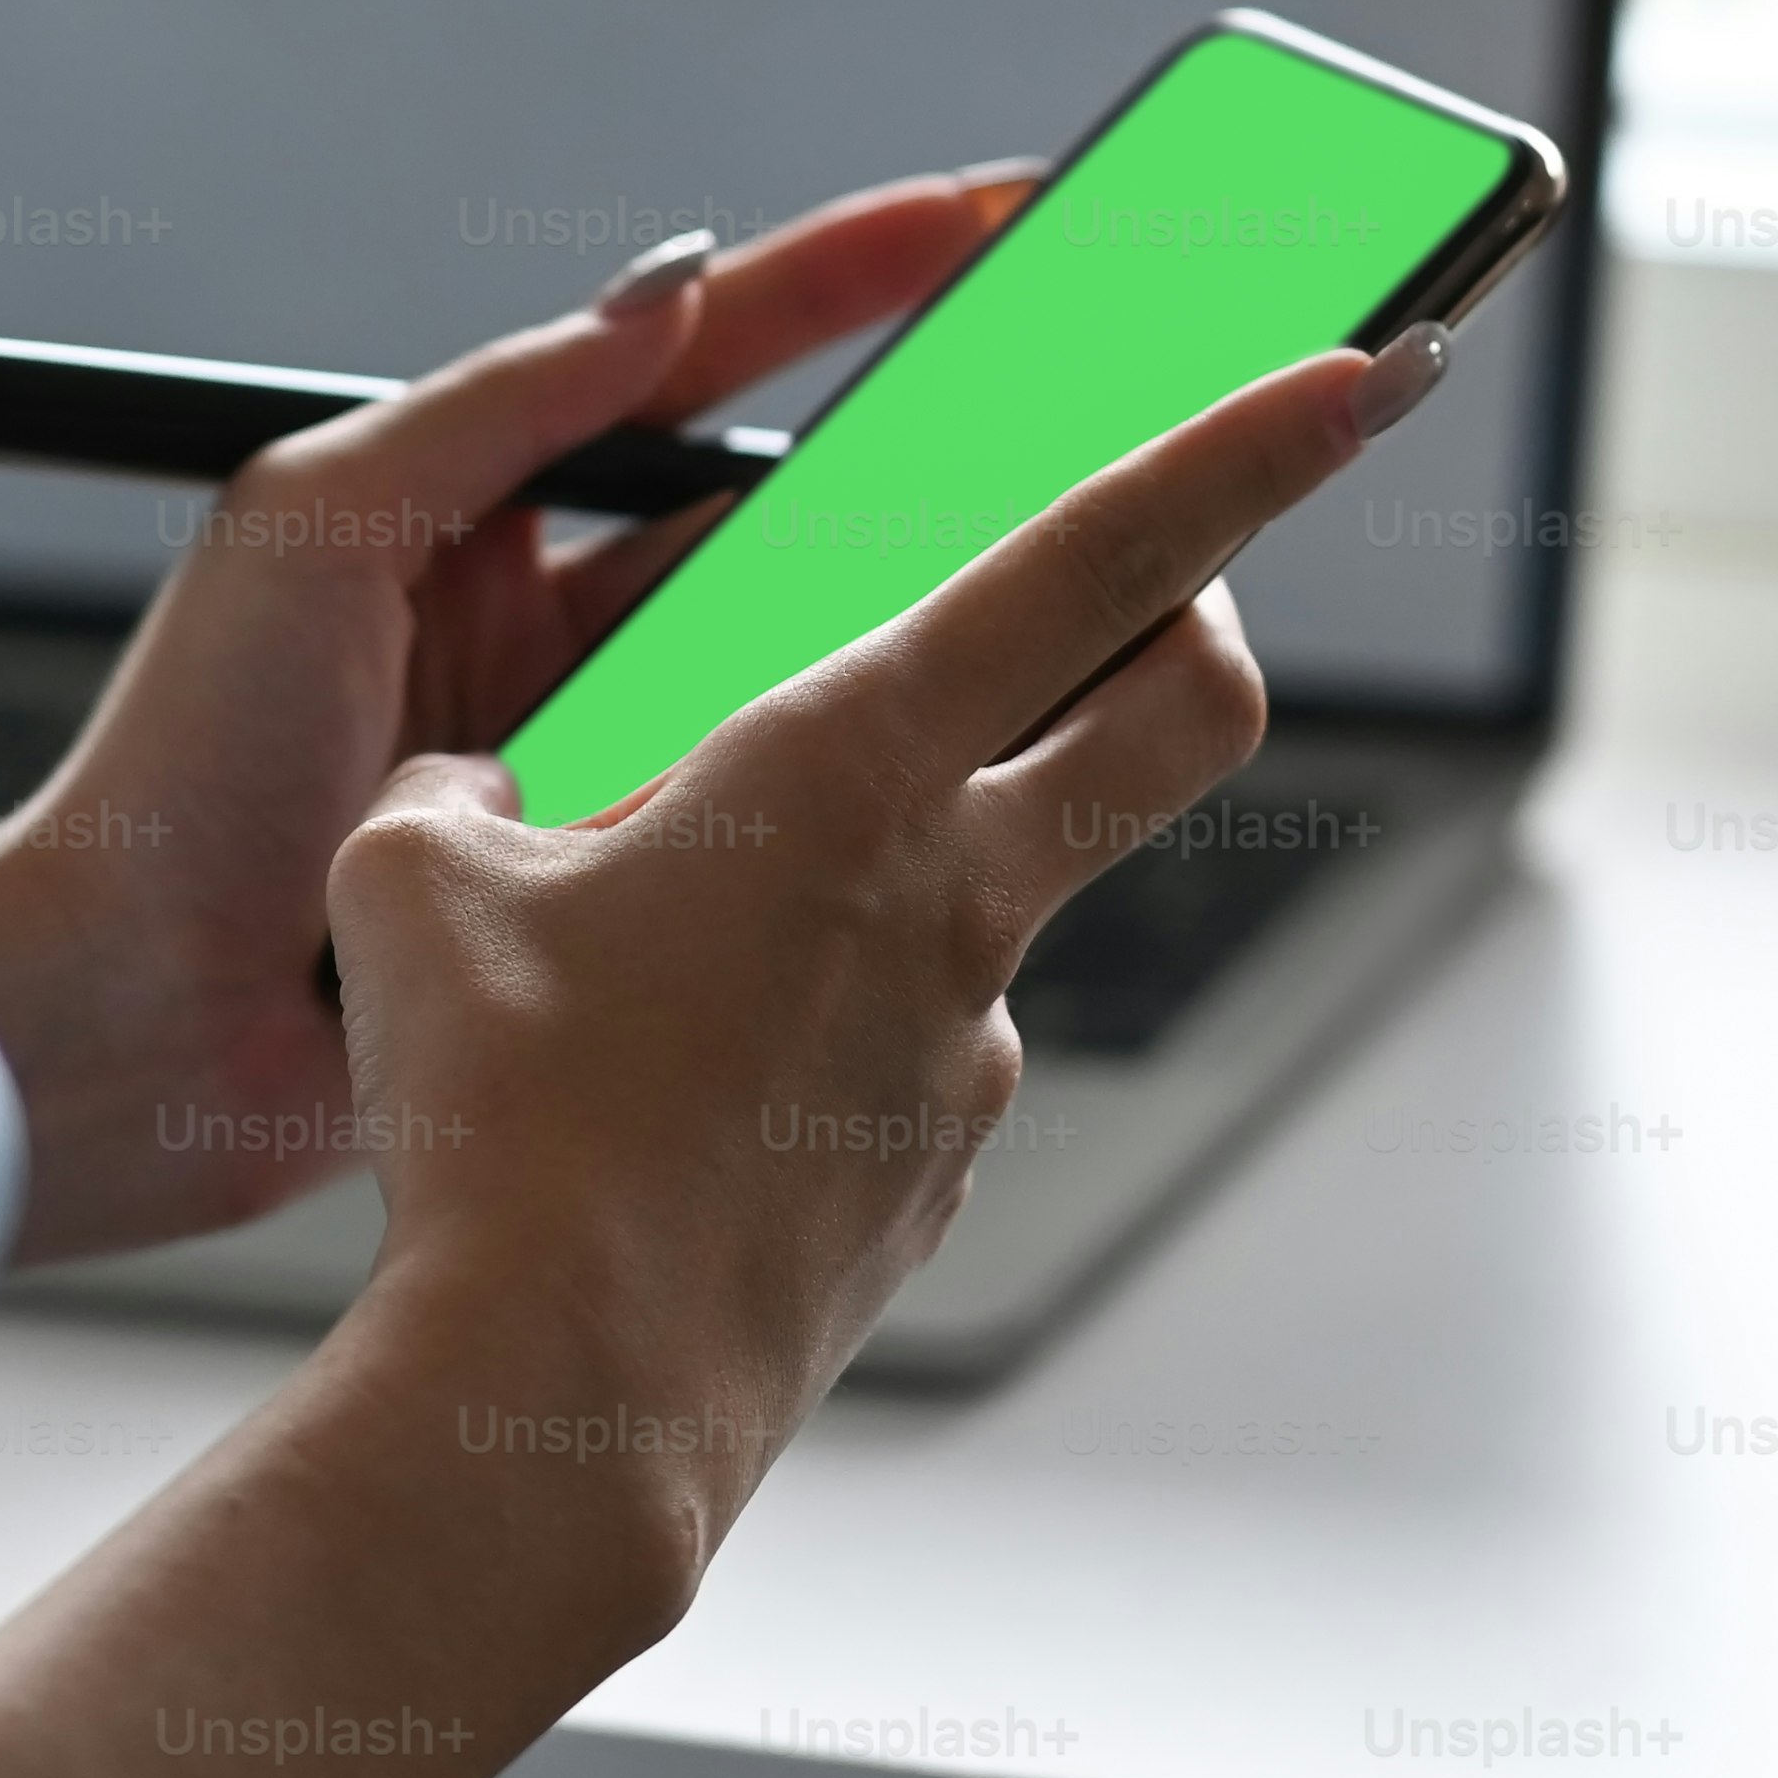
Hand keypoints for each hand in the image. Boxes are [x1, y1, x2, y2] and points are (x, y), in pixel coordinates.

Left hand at [0, 169, 1031, 1263]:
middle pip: (778, 491)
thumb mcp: (316, 522)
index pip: (698, 353)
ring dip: (908, 593)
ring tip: (1058, 530)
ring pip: (793, 646)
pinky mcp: (609, 879)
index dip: (852, 274)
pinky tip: (951, 733)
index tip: (994, 214)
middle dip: (928, 426)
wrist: (106, 1034)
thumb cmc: (167, 772)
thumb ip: (499, 402)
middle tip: (1083, 370)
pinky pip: (764, 802)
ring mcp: (584, 747)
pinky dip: (850, 770)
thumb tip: (669, 284)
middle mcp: (542, 614)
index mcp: (472, 504)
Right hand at [0, 319, 1435, 1777]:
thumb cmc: (493, 1126)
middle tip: (1142, 592)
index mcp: (848, 765)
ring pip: (999, 890)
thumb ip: (476, 791)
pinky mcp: (932, 1169)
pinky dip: (820, 1033)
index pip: (1102, 551)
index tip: (1360, 366)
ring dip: (891, 873)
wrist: (556, 1410)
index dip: (1246, 443)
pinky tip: (680, 1099)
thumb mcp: (417, 883)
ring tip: (680, 957)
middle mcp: (955, 890)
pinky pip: (903, 1047)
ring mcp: (965, 1041)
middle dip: (1199, 615)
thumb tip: (483, 801)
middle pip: (1185, 704)